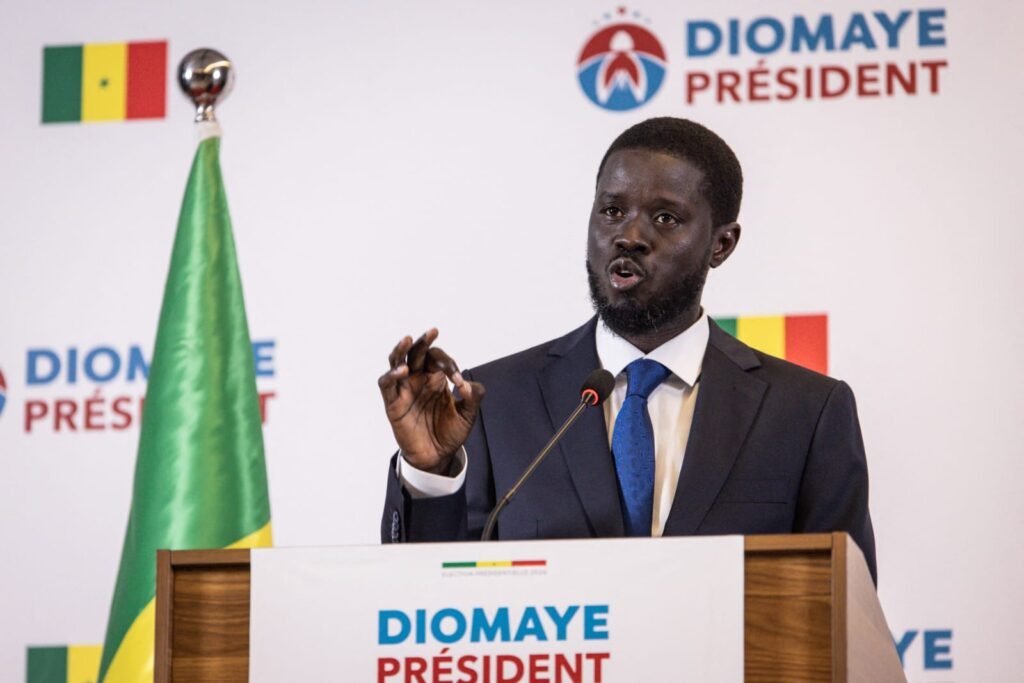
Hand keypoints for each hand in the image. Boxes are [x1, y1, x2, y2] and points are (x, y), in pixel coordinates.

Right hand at [378, 329, 485, 474]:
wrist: (437, 457)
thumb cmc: (450, 433)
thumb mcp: (468, 415)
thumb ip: (473, 398)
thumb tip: (468, 384)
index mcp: (436, 378)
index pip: (439, 359)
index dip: (450, 364)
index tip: (459, 381)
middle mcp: (419, 379)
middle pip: (416, 353)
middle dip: (424, 342)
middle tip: (433, 331)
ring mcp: (404, 390)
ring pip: (397, 361)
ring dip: (401, 350)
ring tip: (409, 339)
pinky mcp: (393, 403)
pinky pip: (386, 384)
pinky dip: (391, 375)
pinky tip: (402, 370)